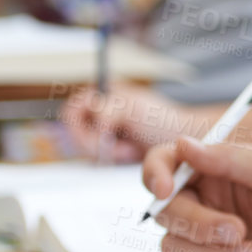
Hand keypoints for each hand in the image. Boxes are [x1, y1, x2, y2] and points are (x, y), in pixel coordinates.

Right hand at [62, 82, 208, 159]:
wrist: (181, 139)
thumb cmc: (160, 117)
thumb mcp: (132, 107)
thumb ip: (107, 110)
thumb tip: (95, 125)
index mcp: (100, 93)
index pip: (71, 112)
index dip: (80, 128)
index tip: (101, 138)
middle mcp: (97, 110)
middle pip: (74, 133)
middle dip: (95, 143)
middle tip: (118, 147)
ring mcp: (102, 131)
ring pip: (85, 148)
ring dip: (107, 152)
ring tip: (129, 148)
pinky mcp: (109, 149)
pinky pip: (98, 159)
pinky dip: (113, 158)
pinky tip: (130, 153)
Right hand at [145, 137, 251, 251]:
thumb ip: (233, 158)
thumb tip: (185, 145)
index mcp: (216, 172)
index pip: (166, 163)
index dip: (154, 173)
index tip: (163, 189)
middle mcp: (204, 205)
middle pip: (163, 211)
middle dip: (198, 224)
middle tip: (238, 230)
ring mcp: (203, 243)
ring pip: (170, 248)